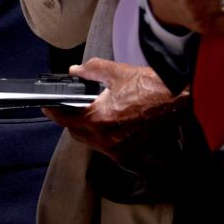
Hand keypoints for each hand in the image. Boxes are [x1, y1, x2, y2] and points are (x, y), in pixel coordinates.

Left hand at [42, 58, 186, 163]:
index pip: (65, 119)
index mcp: (99, 119)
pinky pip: (106, 147)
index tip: (47, 107)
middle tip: (69, 106)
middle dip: (70, 119)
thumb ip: (90, 70)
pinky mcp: (128, 153)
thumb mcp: (116, 72)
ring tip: (90, 112)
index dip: (53, 112)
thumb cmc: (150, 86)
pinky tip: (107, 122)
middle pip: (75, 133)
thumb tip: (75, 71)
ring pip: (90, 142)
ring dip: (86, 129)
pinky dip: (102, 136)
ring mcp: (118, 149)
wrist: (176, 99)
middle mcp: (106, 139)